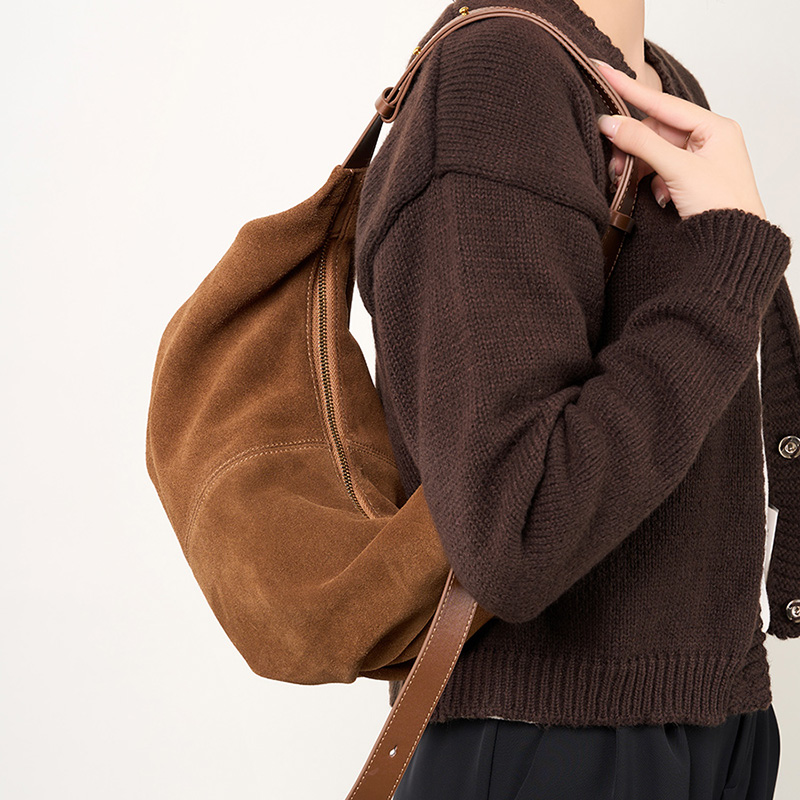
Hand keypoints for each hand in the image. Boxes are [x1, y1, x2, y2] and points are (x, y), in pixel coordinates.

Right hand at [589, 59, 766, 220]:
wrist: (734, 244)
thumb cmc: (722, 206)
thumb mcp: (679, 170)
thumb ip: (642, 144)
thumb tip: (611, 124)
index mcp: (714, 127)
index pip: (663, 103)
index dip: (631, 90)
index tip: (605, 72)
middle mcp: (707, 139)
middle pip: (655, 130)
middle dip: (632, 145)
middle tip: (615, 163)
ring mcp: (698, 160)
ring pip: (654, 151)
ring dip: (637, 165)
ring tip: (626, 181)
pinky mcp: (689, 180)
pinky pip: (659, 169)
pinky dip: (649, 179)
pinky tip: (653, 194)